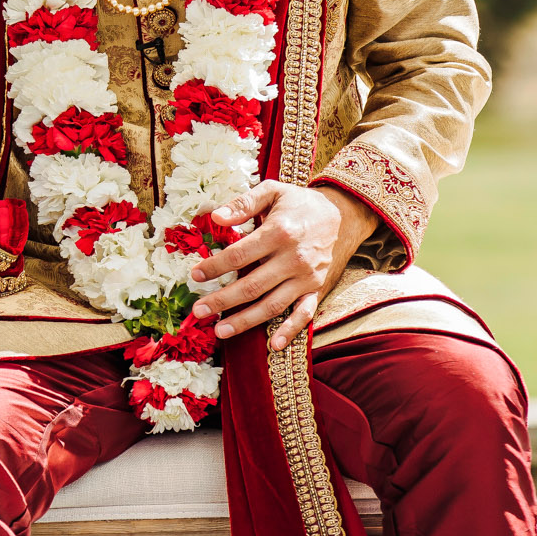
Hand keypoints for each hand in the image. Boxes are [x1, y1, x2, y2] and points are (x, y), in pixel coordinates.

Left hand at [191, 183, 376, 351]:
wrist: (341, 214)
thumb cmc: (299, 202)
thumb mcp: (272, 190)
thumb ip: (243, 203)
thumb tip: (215, 217)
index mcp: (279, 232)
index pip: (239, 255)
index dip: (215, 266)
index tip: (195, 275)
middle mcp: (294, 258)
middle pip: (251, 285)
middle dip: (222, 300)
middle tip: (199, 310)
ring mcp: (306, 277)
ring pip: (272, 305)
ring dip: (246, 321)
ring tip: (221, 331)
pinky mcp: (317, 289)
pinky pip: (304, 314)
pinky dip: (290, 330)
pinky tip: (274, 345)